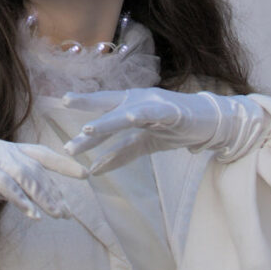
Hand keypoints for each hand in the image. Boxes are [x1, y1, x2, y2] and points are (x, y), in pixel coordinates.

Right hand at [0, 139, 87, 226]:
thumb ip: (11, 184)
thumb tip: (33, 197)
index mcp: (6, 148)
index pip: (41, 153)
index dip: (63, 163)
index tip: (84, 174)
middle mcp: (1, 148)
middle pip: (37, 168)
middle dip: (54, 191)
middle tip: (66, 212)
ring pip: (26, 175)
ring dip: (43, 197)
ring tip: (54, 215)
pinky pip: (7, 185)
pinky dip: (21, 200)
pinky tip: (31, 214)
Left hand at [63, 88, 270, 173]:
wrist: (211, 124)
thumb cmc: (174, 129)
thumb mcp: (144, 144)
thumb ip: (120, 154)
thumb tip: (94, 169)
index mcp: (129, 104)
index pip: (101, 106)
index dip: (82, 105)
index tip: (59, 103)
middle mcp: (138, 99)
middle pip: (108, 101)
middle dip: (86, 103)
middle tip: (63, 102)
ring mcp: (155, 104)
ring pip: (126, 112)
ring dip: (107, 121)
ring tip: (88, 129)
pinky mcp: (173, 112)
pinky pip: (154, 114)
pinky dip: (141, 115)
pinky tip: (129, 118)